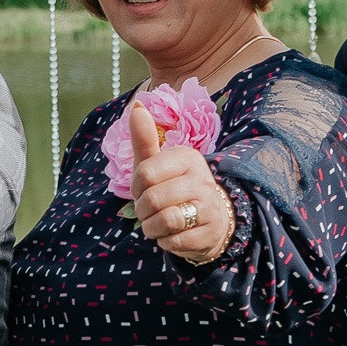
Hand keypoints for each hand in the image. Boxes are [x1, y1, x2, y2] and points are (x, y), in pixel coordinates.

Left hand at [126, 103, 232, 264]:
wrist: (209, 220)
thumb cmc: (172, 188)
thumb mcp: (155, 164)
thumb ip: (144, 138)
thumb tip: (136, 104)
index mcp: (188, 157)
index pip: (145, 172)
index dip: (136, 187)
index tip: (144, 189)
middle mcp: (202, 179)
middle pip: (153, 199)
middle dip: (142, 210)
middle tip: (149, 210)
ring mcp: (210, 207)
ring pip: (165, 220)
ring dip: (151, 227)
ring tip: (157, 223)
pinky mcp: (211, 233)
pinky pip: (174, 241)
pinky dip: (165, 241)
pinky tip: (172, 234)